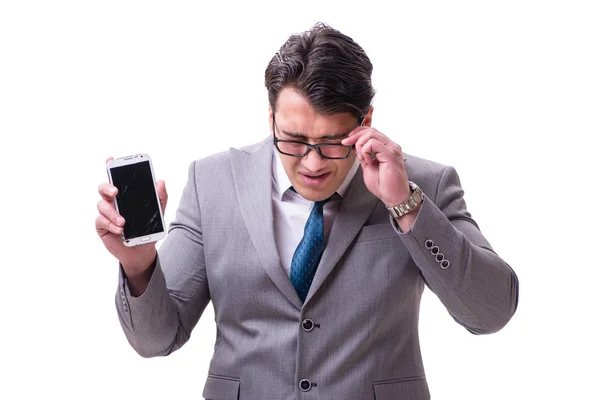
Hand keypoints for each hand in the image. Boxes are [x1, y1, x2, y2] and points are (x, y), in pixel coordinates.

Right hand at [96, 157, 167, 277]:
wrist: (142, 251)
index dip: (111, 167)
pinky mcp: (102, 226)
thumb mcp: (157, 213)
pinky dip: (110, 225)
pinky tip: (120, 230)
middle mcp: (113, 202)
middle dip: (107, 187)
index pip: (116, 178)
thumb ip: (160, 198)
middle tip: (116, 192)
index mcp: (125, 195)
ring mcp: (106, 214)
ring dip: (112, 213)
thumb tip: (161, 182)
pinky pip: (101, 221)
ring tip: (124, 222)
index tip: (110, 159)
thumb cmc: (147, 229)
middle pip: (103, 188)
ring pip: (101, 205)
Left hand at [342, 127, 410, 206]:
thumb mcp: (368, 167)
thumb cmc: (384, 185)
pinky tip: (368, 162)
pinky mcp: (391, 155)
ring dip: (360, 145)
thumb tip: (354, 146)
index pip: (371, 131)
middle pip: (370, 130)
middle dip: (355, 135)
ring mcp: (392, 149)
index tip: (347, 140)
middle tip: (346, 143)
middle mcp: (391, 146)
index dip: (357, 133)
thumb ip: (363, 155)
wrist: (394, 197)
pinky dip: (365, 151)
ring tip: (363, 159)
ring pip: (371, 134)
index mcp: (386, 147)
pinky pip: (373, 144)